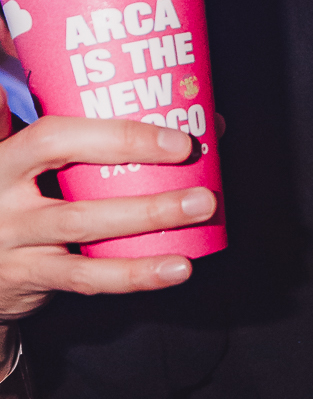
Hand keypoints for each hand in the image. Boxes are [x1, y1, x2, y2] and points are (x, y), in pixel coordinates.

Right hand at [0, 106, 215, 326]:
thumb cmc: (25, 201)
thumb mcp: (34, 165)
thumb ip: (89, 140)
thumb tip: (206, 122)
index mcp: (5, 154)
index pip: (51, 134)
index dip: (111, 133)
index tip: (170, 134)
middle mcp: (0, 191)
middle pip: (62, 166)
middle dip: (129, 155)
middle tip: (189, 154)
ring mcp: (12, 236)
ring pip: (82, 223)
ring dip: (148, 215)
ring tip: (200, 206)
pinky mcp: (28, 275)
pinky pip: (87, 276)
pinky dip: (136, 274)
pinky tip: (177, 267)